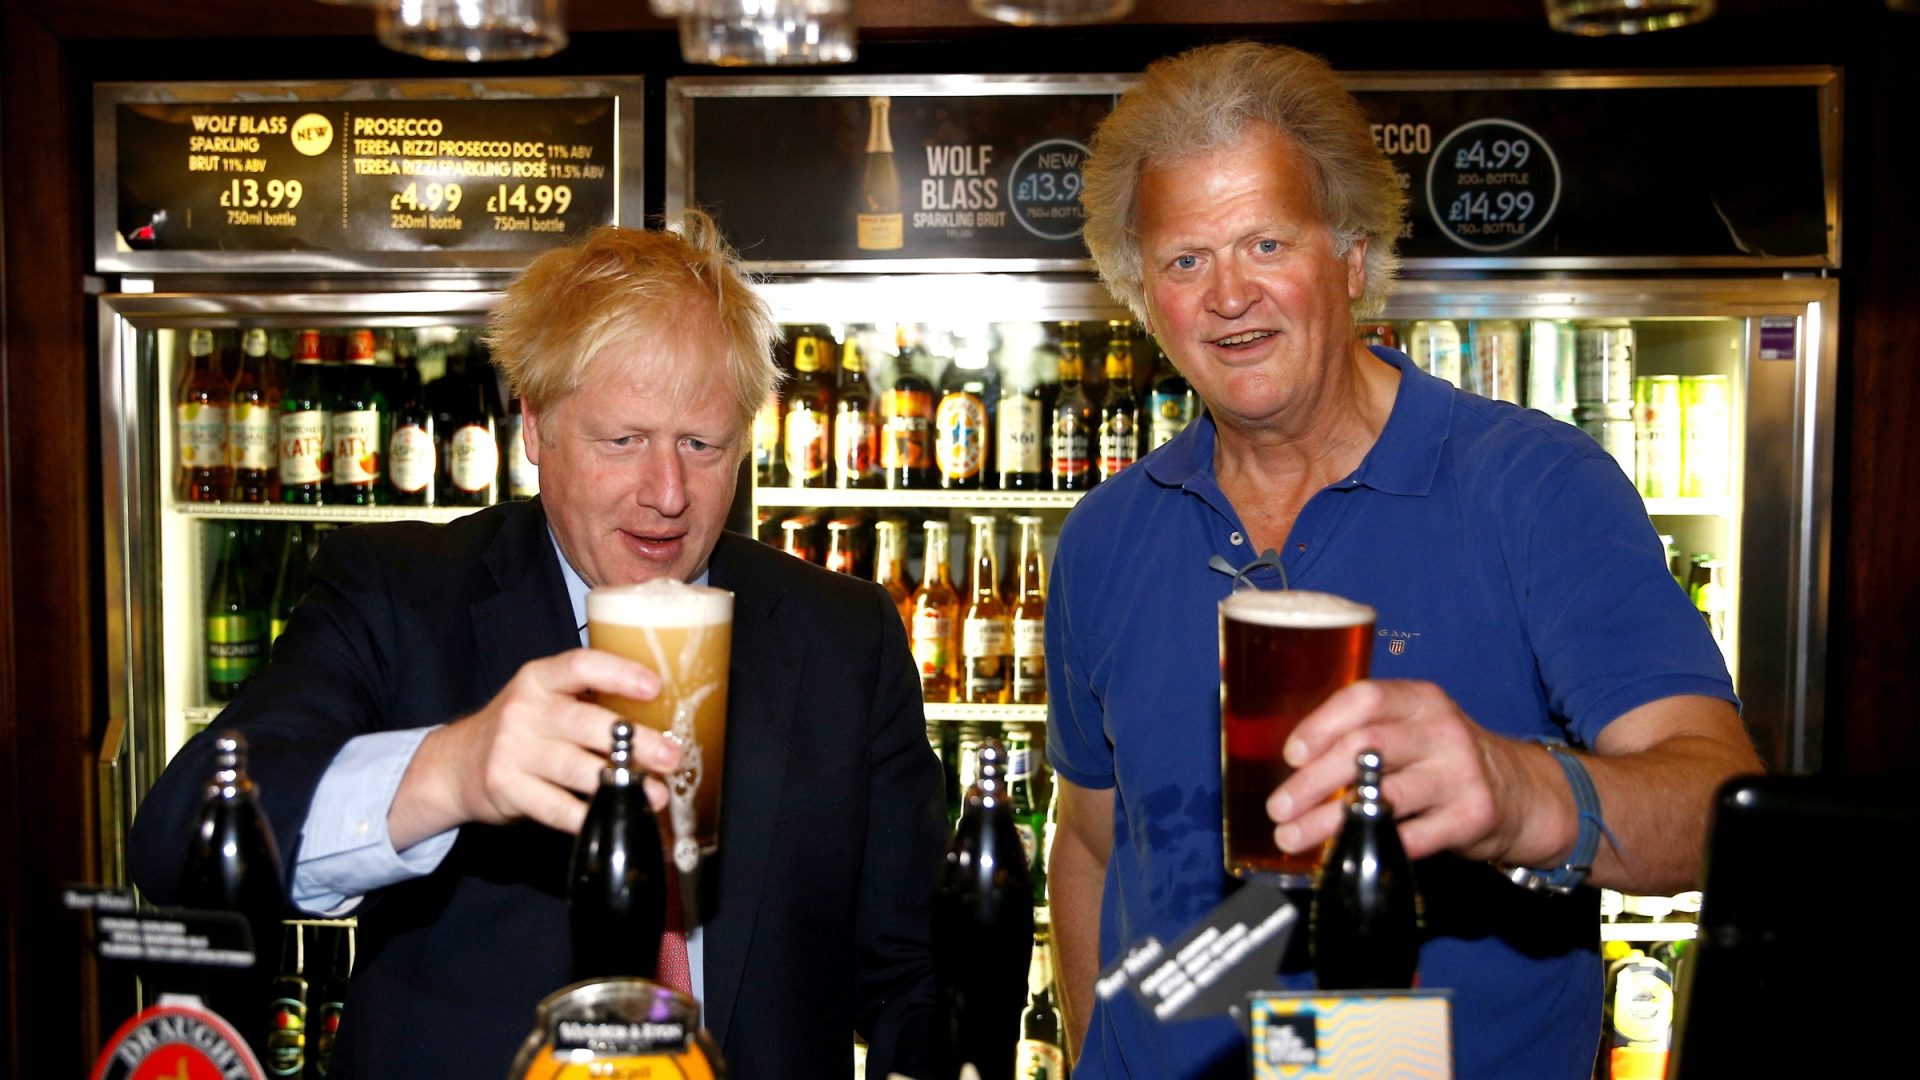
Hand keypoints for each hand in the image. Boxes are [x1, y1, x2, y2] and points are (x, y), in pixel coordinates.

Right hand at [391, 648, 681, 845]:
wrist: (456, 764)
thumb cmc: (522, 728)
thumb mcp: (546, 700)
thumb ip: (590, 701)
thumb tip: (661, 720)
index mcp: (539, 679)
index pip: (580, 665)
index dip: (618, 673)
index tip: (654, 687)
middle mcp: (524, 710)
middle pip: (585, 723)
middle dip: (634, 741)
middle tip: (671, 756)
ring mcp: (512, 750)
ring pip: (574, 767)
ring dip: (619, 783)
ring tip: (654, 794)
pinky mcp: (507, 788)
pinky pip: (556, 807)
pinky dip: (589, 815)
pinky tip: (614, 816)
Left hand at [1264, 679, 1542, 866]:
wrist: (1521, 792)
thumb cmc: (1444, 759)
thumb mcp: (1414, 728)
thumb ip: (1365, 733)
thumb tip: (1293, 764)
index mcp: (1420, 700)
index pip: (1365, 699)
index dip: (1322, 725)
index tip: (1291, 755)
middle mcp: (1441, 730)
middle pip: (1367, 748)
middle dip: (1313, 781)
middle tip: (1278, 807)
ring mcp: (1460, 773)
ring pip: (1383, 796)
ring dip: (1328, 821)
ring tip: (1292, 836)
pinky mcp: (1472, 816)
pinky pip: (1411, 836)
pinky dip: (1371, 845)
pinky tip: (1342, 853)